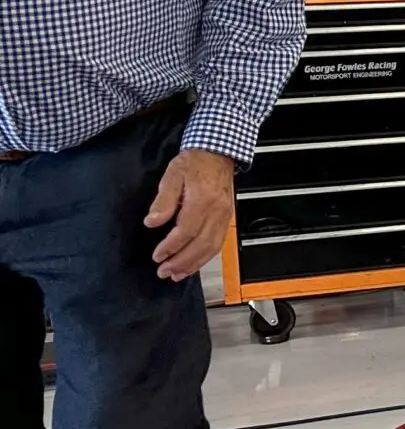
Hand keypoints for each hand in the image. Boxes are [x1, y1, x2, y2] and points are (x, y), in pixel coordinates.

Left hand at [146, 149, 235, 280]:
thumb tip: (153, 221)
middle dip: (181, 262)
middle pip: (201, 244)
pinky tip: (193, 264)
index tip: (157, 255)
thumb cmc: (194, 163)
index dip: (171, 246)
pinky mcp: (226, 219)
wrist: (217, 154)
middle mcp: (217, 211)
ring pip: (212, 248)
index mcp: (202, 200)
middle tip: (164, 271)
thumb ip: (163, 200)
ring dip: (194, 264)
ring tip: (177, 274)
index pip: (186, 230)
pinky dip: (205, 258)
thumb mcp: (172, 175)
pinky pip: (218, 244)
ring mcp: (224, 216)